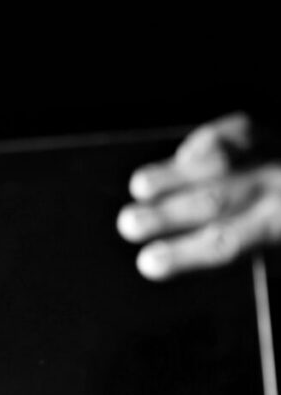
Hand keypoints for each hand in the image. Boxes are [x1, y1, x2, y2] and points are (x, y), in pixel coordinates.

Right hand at [116, 112, 280, 278]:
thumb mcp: (279, 261)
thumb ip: (242, 250)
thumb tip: (189, 260)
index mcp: (278, 228)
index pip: (224, 242)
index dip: (183, 254)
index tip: (148, 262)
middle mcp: (275, 189)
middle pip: (214, 200)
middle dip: (166, 214)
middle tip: (128, 224)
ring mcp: (273, 156)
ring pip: (221, 161)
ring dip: (175, 173)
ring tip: (140, 186)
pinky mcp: (271, 134)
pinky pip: (240, 131)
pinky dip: (211, 141)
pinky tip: (186, 156)